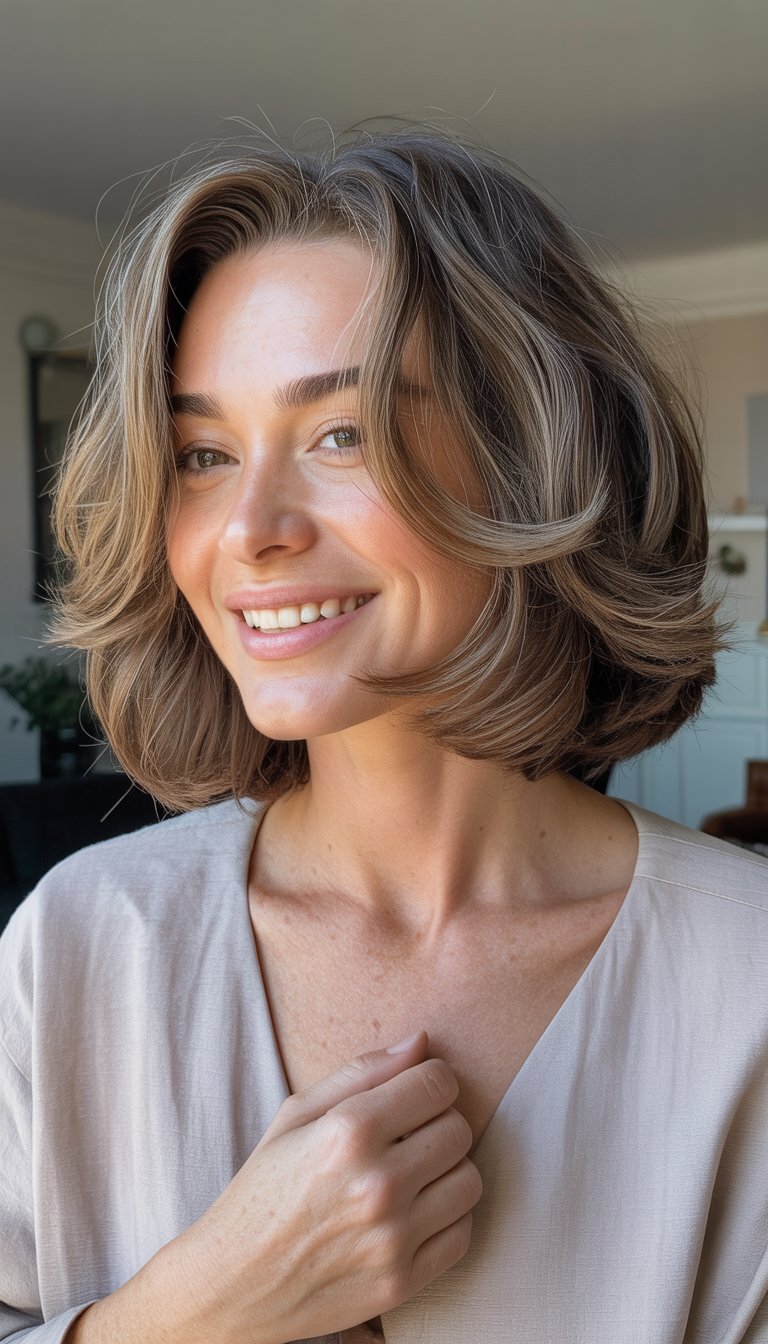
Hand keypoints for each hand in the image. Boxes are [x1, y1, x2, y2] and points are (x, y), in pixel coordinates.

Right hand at [172, 1029, 481, 1343]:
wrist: (232, 1286)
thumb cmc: (263, 1190)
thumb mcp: (295, 1115)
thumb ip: (362, 1071)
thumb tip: (421, 1041)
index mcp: (348, 1132)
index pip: (437, 1083)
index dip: (430, 1080)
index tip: (413, 1092)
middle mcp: (377, 1184)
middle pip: (458, 1129)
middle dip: (437, 1123)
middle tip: (406, 1135)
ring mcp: (392, 1238)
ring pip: (469, 1180)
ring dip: (447, 1171)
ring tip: (411, 1173)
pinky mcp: (401, 1282)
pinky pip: (462, 1233)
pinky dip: (446, 1218)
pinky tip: (413, 1212)